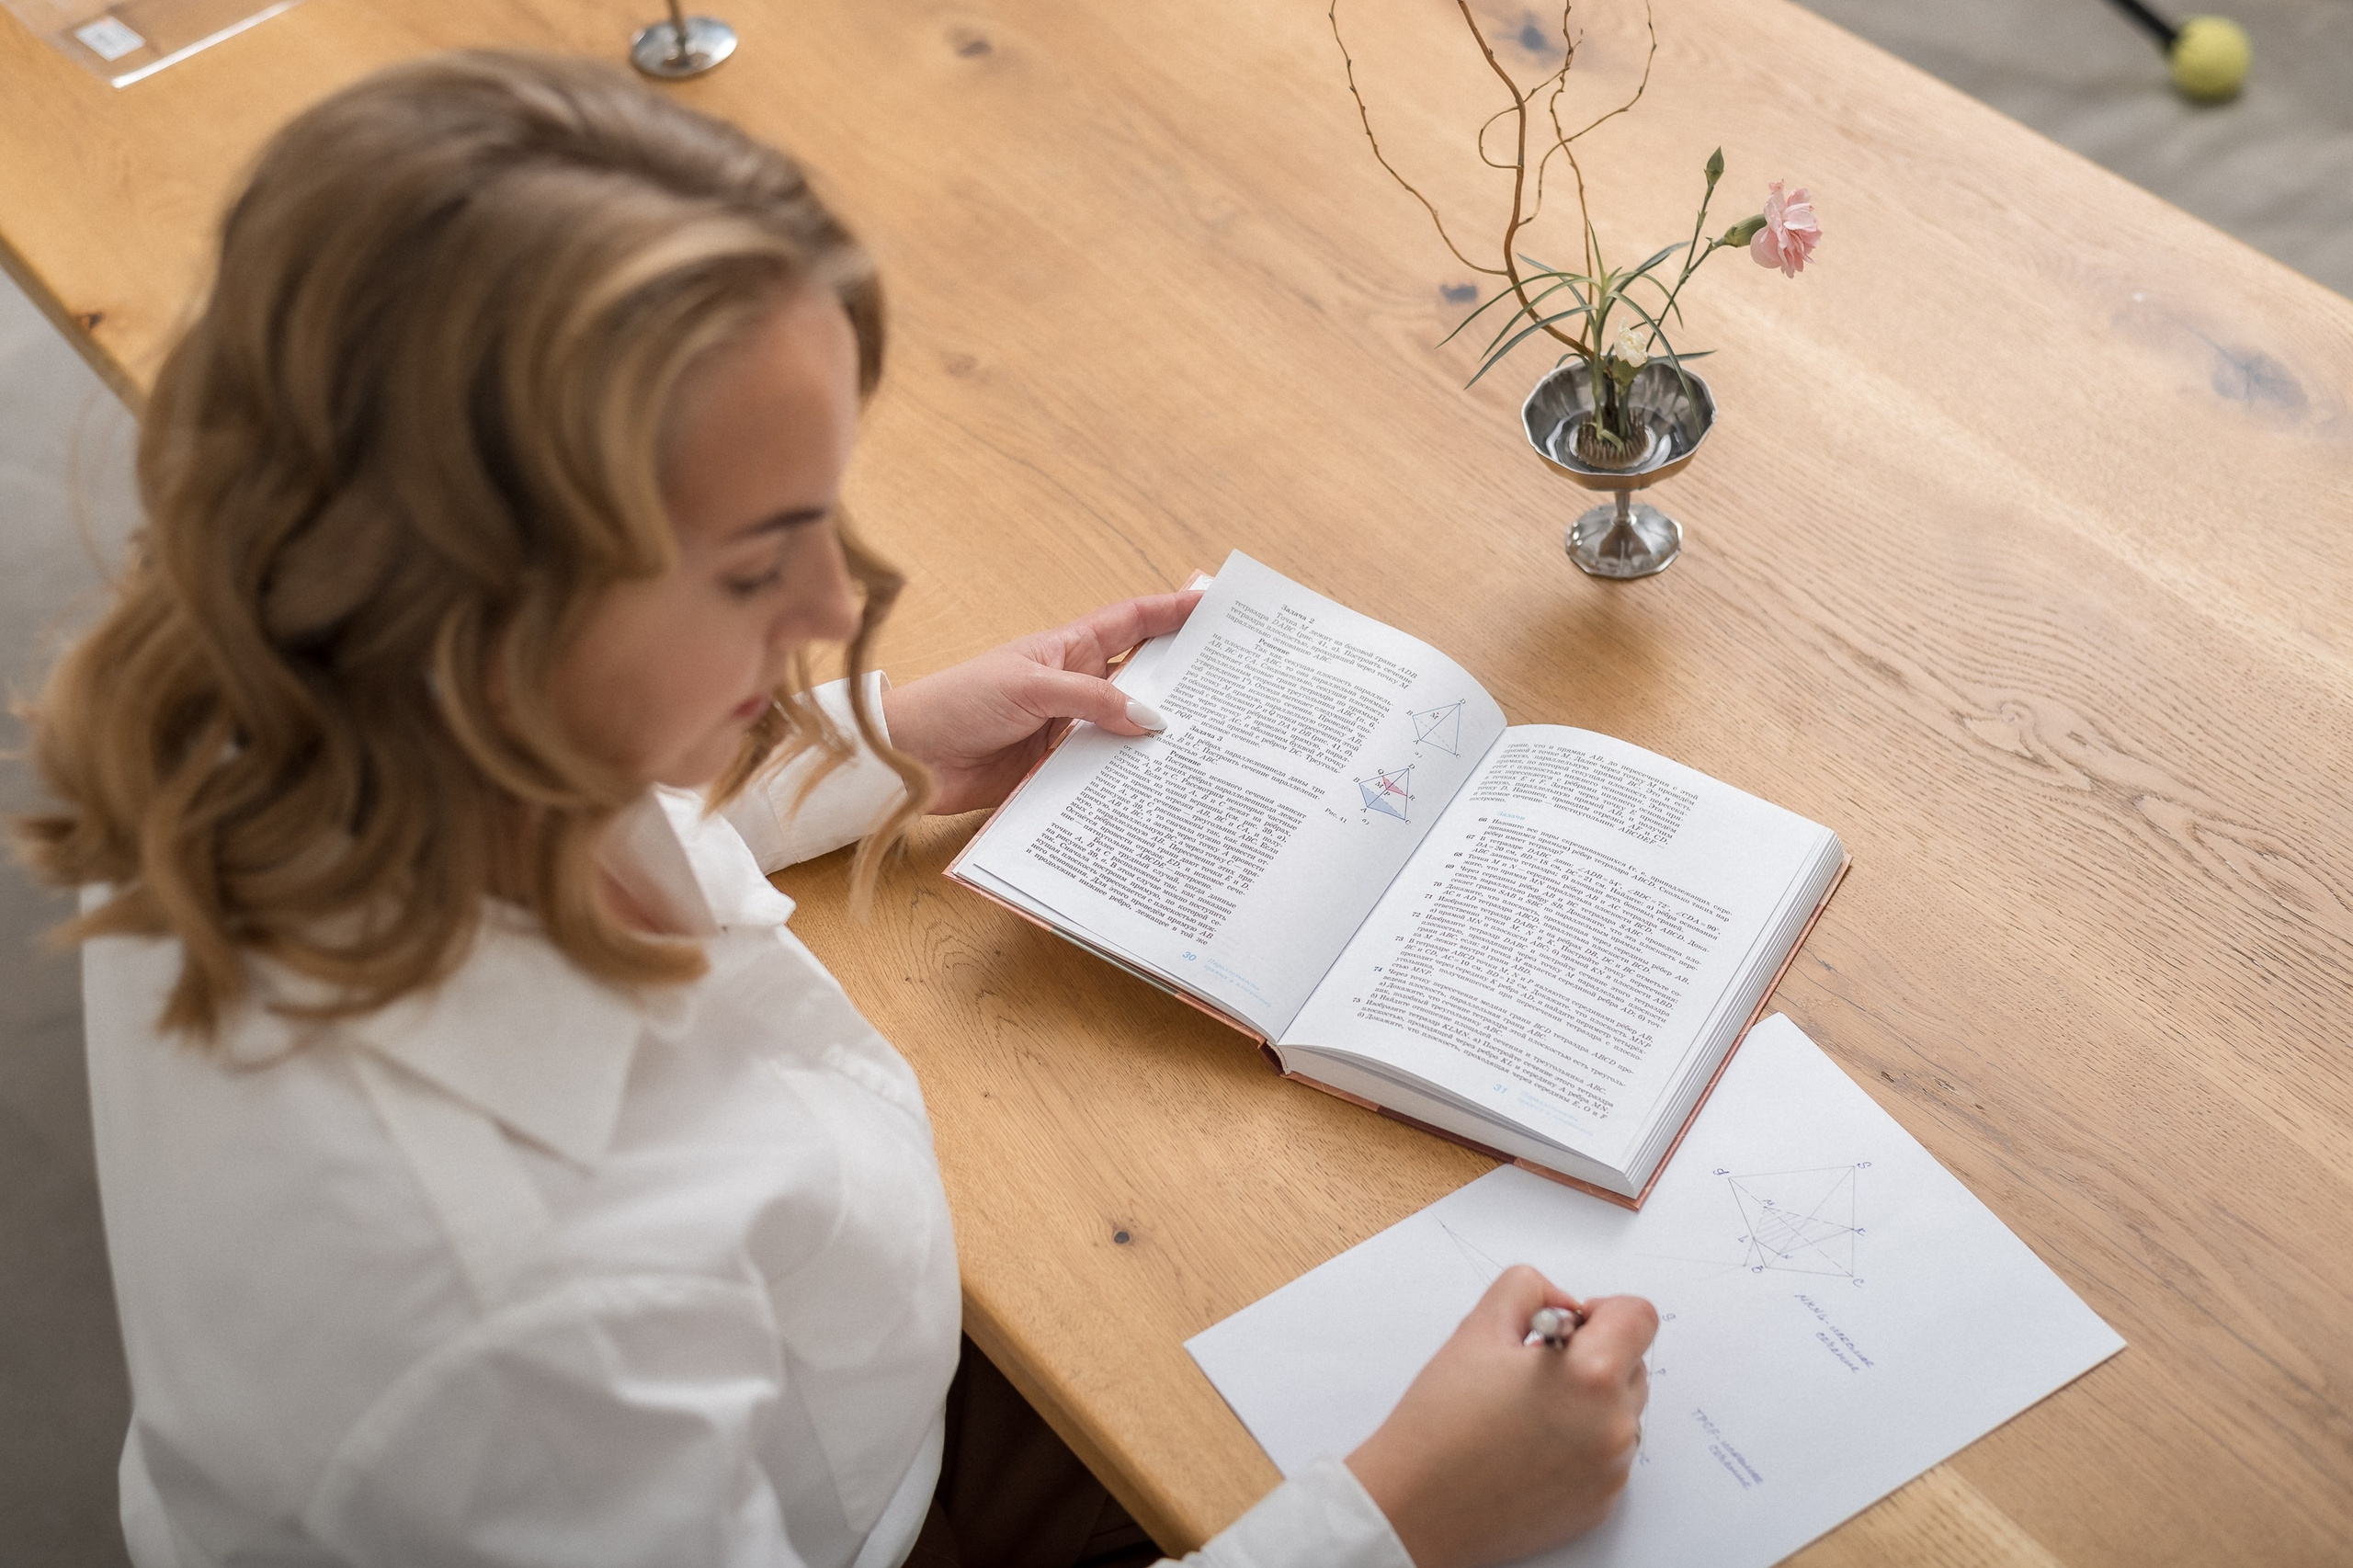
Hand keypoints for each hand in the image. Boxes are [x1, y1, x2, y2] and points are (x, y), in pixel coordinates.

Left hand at [880, 589, 1202, 815]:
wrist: (907, 759)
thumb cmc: (957, 703)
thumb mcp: (1029, 688)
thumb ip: (1091, 700)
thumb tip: (1151, 719)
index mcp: (1067, 650)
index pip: (1131, 623)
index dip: (1171, 612)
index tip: (1214, 607)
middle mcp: (1074, 688)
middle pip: (1140, 680)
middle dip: (1182, 682)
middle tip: (1231, 690)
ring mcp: (1068, 731)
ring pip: (1127, 732)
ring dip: (1158, 739)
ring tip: (1209, 746)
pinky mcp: (1057, 772)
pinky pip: (1102, 774)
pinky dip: (1128, 780)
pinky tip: (1158, 789)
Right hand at [1345, 1266, 1655, 1567]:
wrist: (1415, 1507)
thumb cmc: (1440, 1423)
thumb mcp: (1478, 1328)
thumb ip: (1529, 1290)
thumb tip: (1565, 1304)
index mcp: (1590, 1376)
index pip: (1639, 1317)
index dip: (1604, 1310)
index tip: (1570, 1325)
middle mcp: (1613, 1428)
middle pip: (1633, 1365)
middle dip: (1593, 1357)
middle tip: (1534, 1370)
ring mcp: (1610, 1472)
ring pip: (1622, 1413)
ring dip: (1589, 1402)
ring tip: (1528, 1413)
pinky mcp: (1600, 1504)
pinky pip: (1607, 1456)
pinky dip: (1580, 1444)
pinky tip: (1530, 1447)